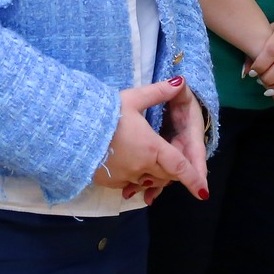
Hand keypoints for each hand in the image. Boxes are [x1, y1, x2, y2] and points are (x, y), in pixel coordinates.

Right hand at [91, 77, 207, 201]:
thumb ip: (158, 92)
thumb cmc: (103, 114)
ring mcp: (125, 177)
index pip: (179, 167)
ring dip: (154, 175)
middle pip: (166, 174)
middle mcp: (141, 167)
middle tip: (172, 160)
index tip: (203, 193)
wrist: (70, 132)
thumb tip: (180, 81)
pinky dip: (136, 179)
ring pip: (149, 181)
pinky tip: (131, 166)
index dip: (193, 179)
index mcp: (151, 148)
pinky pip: (131, 184)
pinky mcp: (110, 182)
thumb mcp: (132, 99)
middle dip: (172, 170)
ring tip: (151, 162)